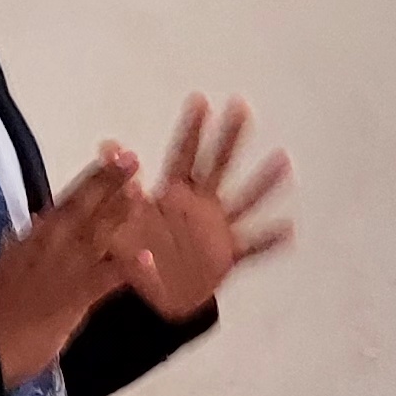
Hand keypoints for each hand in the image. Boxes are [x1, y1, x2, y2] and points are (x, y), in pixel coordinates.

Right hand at [0, 149, 143, 383]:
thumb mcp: (6, 266)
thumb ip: (26, 246)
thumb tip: (35, 225)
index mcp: (35, 237)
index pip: (68, 200)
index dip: (92, 178)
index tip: (111, 156)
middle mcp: (51, 245)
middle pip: (85, 207)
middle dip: (110, 182)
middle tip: (132, 159)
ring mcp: (65, 269)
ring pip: (97, 233)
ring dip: (121, 211)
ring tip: (142, 190)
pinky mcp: (74, 297)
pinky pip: (106, 279)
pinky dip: (127, 268)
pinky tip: (147, 258)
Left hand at [118, 96, 295, 320]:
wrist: (155, 295)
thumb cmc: (138, 252)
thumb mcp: (120, 218)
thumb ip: (119, 184)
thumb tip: (107, 147)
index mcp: (174, 193)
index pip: (184, 154)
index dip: (191, 128)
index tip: (200, 100)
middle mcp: (201, 205)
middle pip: (218, 164)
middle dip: (229, 135)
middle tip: (240, 106)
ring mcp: (217, 228)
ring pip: (244, 200)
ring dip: (263, 182)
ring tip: (282, 160)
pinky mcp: (228, 256)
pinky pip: (253, 246)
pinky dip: (269, 239)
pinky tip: (288, 229)